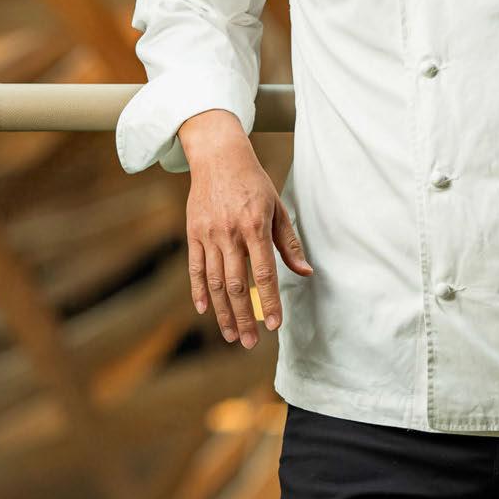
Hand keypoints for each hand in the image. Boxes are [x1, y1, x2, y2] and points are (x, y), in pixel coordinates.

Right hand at [180, 110, 312, 347]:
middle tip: (251, 342)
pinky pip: (195, 268)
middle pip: (238, 285)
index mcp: (256, 226)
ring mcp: (209, 234)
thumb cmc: (254, 183)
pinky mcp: (193, 233)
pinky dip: (199, 291)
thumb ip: (289, 243)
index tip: (276, 325)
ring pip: (215, 282)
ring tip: (231, 335)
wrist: (218, 156)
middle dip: (245, 317)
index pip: (264, 273)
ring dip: (223, 312)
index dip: (271, 301)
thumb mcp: (277, 207)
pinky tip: (206, 309)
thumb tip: (306, 272)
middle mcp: (230, 233)